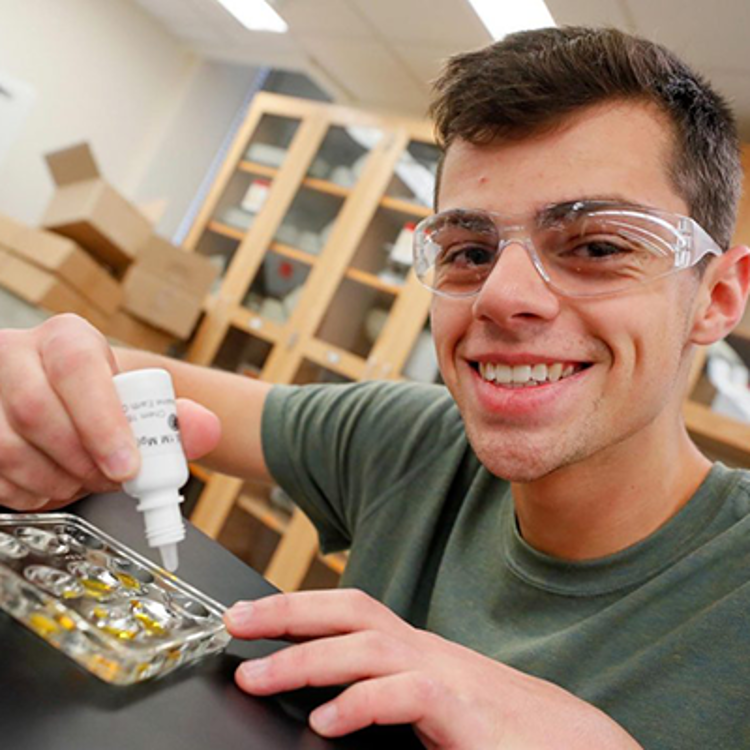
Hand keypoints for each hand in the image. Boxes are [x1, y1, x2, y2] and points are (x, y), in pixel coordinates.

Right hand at [0, 314, 219, 510]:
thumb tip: (205, 430)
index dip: (103, 423)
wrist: (68, 402)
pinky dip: (30, 492)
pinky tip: (55, 484)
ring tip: (88, 481)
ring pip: (7, 447)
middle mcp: (14, 355)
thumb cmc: (106, 401)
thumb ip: (178, 419)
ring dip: (56, 481)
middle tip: (113, 480)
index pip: (76, 369)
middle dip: (83, 461)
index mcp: (65, 338)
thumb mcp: (144, 402)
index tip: (128, 465)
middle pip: (36, 411)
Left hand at [224, 589, 640, 748]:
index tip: (249, 615)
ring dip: (308, 658)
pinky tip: (327, 722)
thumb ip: (384, 695)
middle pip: (351, 611)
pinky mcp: (465, 713)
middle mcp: (426, 651)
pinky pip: (408, 695)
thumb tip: (327, 703)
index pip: (350, 611)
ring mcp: (447, 676)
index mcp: (415, 649)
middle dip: (289, 611)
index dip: (298, 607)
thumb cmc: (497, 726)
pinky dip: (362, 703)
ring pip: (369, 646)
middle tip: (235, 621)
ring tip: (257, 677)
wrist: (575, 741)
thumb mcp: (431, 704)